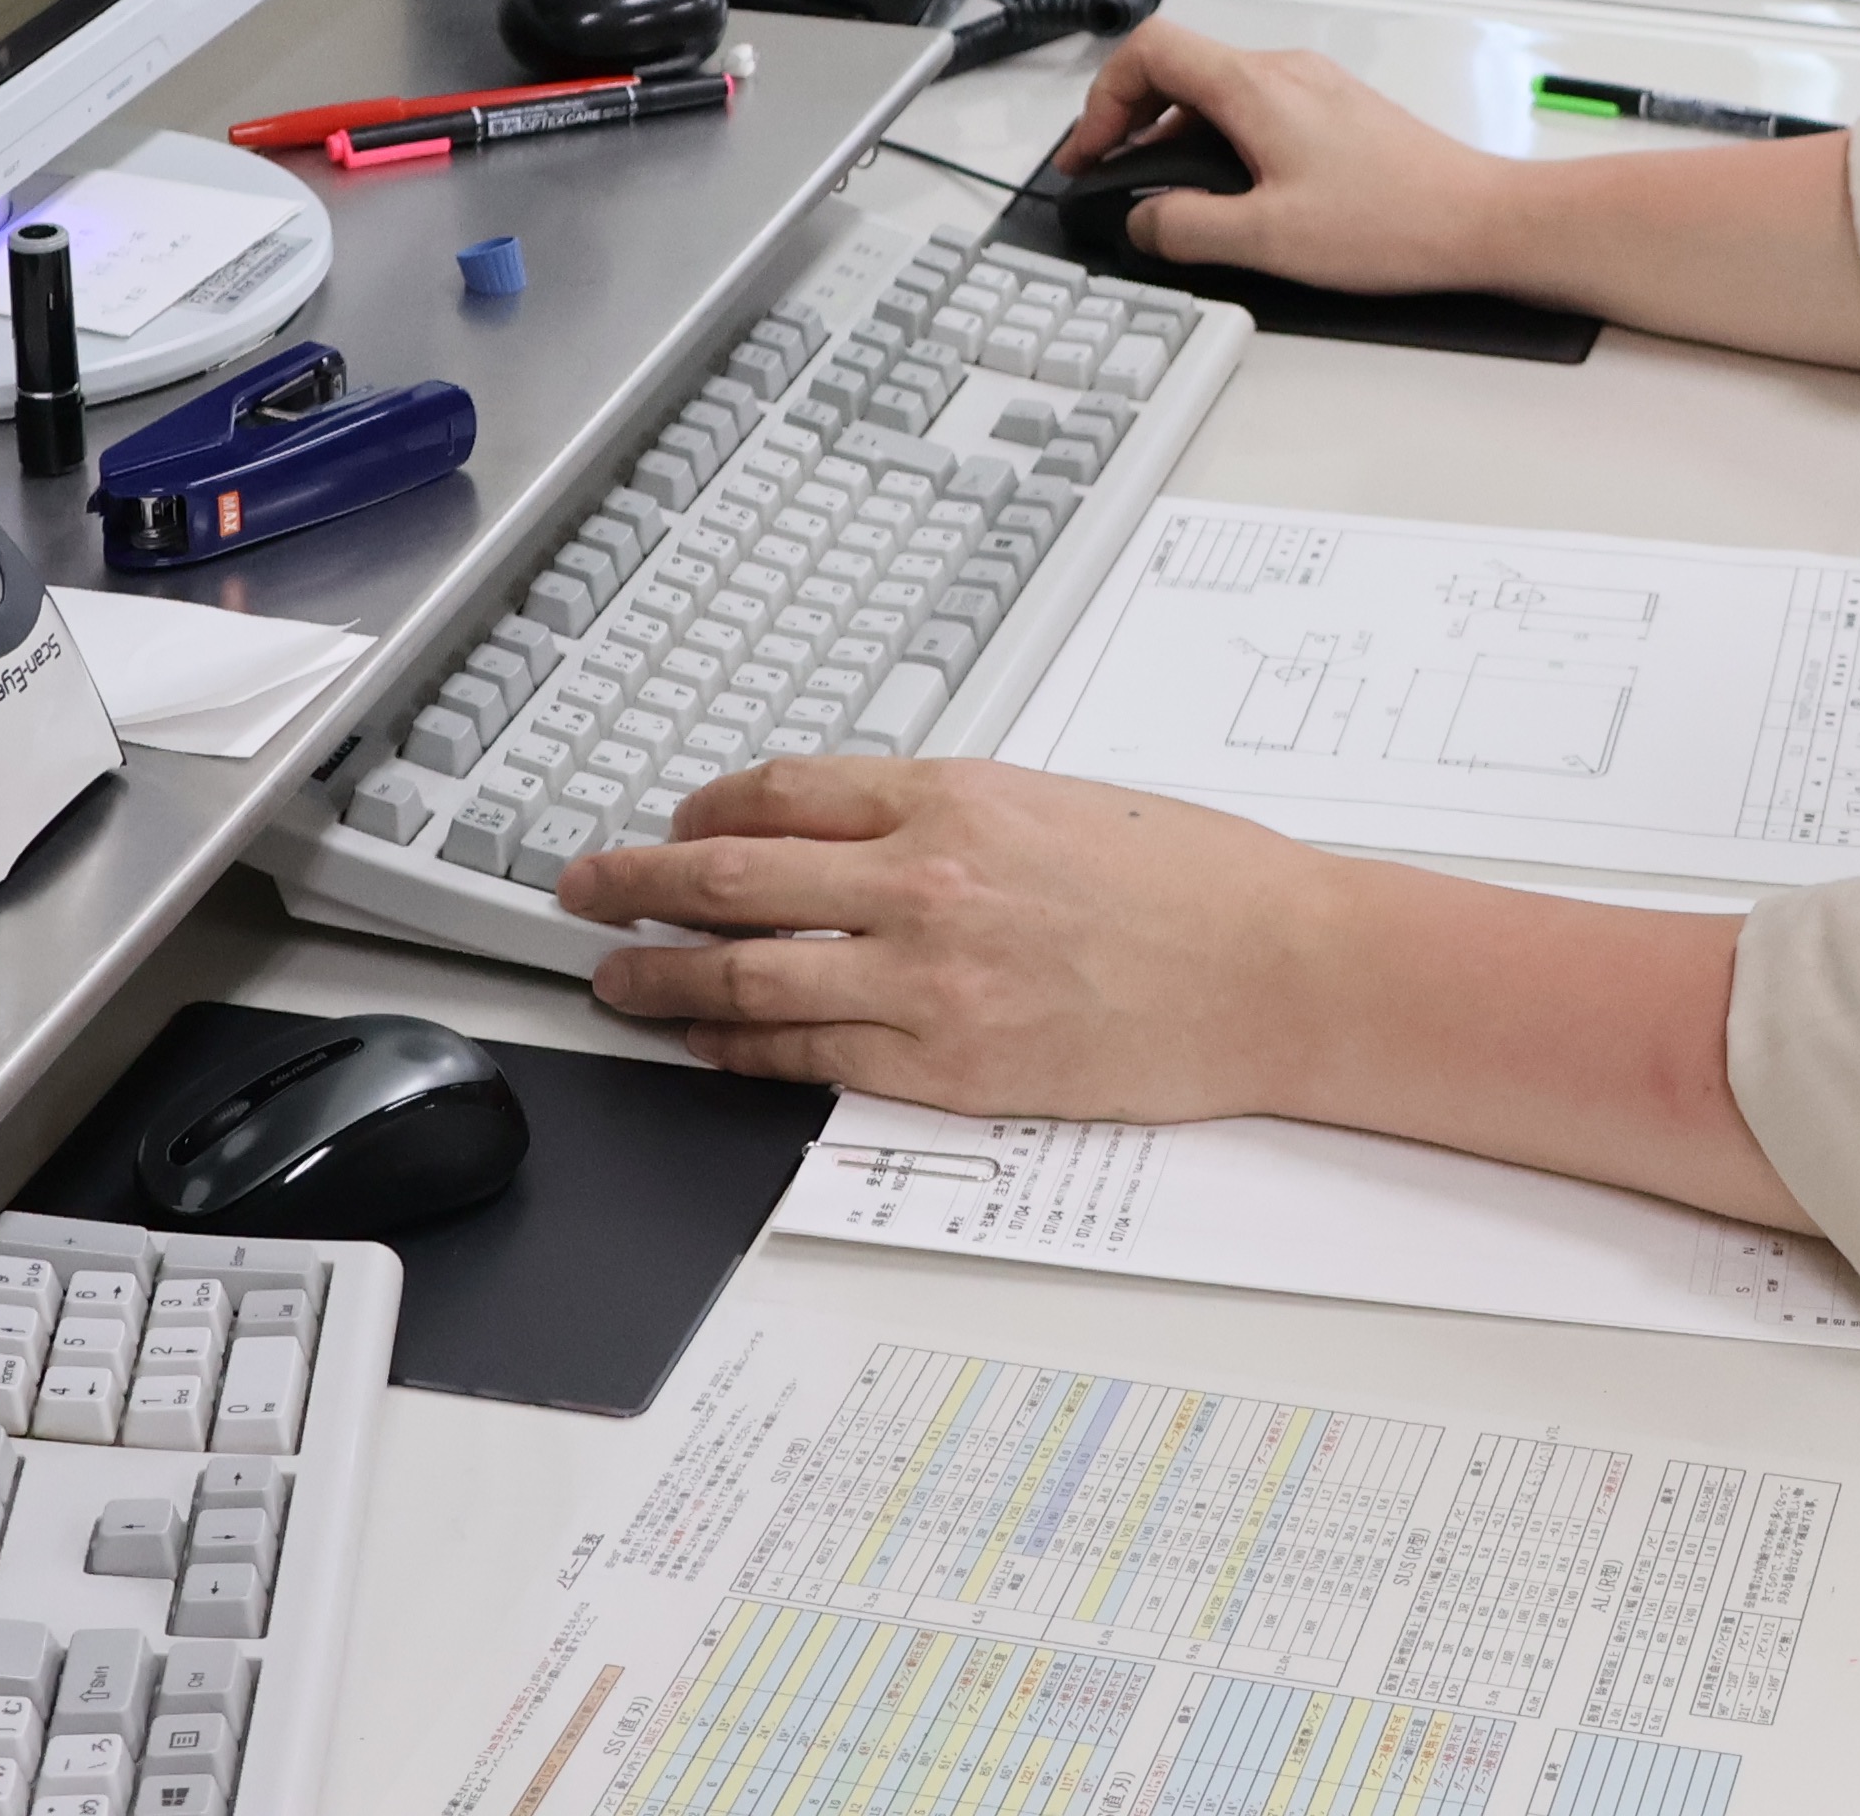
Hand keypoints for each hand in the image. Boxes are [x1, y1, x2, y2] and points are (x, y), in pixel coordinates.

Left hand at [572, 754, 1325, 1111]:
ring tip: (613, 976)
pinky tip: (703, 1040)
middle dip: (637, 882)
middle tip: (583, 888)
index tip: (674, 824)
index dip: (705, 811)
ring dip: (661, 973)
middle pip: (733, 875)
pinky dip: (738, 1045)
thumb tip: (862, 837)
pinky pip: (807, 1054)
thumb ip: (953, 816)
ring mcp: (929, 978)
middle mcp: (925, 878)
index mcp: (955, 794)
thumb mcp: (1062, 800)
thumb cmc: (1197, 882)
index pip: (782, 794)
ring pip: (746, 972)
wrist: (1276, 969)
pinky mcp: (947, 1066)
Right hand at [1053, 14, 1508, 289]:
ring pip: (1218, 92)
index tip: (1090, 152)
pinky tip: (1228, 195)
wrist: (1481, 220)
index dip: (1102, 99)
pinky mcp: (1338, 114)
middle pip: (1179, 68)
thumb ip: (1185, 228)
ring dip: (1176, 136)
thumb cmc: (1395, 221)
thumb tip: (1143, 223)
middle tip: (1110, 174)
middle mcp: (1286, 72)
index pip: (1149, 51)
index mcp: (1257, 87)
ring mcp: (1315, 89)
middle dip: (1131, 121)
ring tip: (1164, 195)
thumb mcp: (1266, 239)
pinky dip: (1221, 142)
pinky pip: (1257, 110)